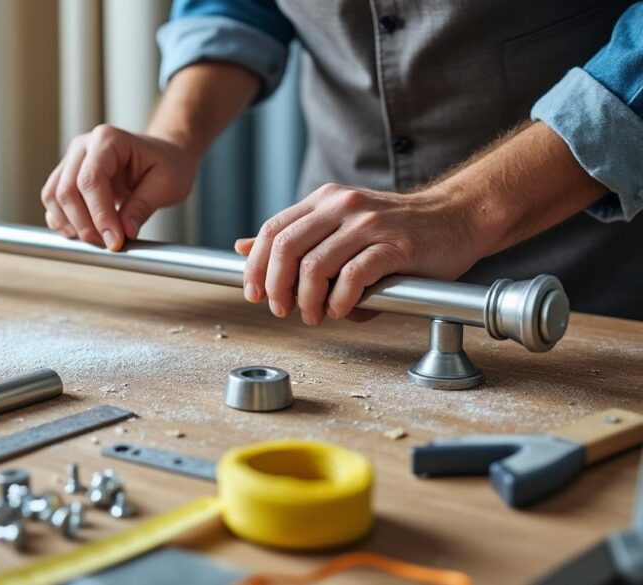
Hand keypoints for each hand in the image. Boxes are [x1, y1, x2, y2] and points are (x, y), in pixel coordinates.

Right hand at [41, 124, 197, 249]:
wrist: (164, 158)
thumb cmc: (167, 165)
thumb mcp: (167, 184)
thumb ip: (143, 206)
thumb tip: (123, 232)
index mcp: (108, 139)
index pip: (91, 180)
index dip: (99, 215)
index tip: (114, 241)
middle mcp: (83, 147)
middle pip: (67, 190)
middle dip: (85, 225)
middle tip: (109, 244)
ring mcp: (71, 161)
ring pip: (54, 196)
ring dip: (71, 225)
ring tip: (98, 240)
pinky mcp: (66, 177)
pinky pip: (53, 201)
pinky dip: (62, 221)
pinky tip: (82, 233)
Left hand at [234, 183, 491, 323]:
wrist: (456, 218)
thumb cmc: (396, 230)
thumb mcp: (338, 225)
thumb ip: (295, 237)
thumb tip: (242, 249)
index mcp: (324, 201)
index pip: (273, 231)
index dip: (256, 266)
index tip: (254, 293)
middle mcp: (342, 206)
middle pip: (286, 248)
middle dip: (276, 286)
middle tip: (282, 310)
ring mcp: (368, 224)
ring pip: (315, 265)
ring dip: (308, 301)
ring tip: (314, 315)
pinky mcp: (395, 246)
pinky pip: (353, 277)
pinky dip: (340, 301)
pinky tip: (342, 310)